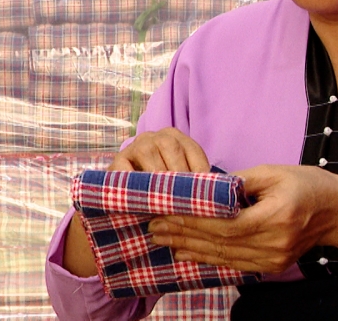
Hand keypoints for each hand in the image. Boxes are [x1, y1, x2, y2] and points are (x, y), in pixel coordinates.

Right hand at [62, 128, 209, 276]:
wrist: (127, 198)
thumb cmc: (161, 192)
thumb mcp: (180, 185)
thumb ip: (197, 185)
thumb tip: (221, 198)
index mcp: (174, 137)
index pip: (193, 150)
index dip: (201, 173)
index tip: (208, 196)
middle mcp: (155, 136)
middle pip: (172, 148)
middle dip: (181, 176)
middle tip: (188, 202)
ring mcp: (135, 146)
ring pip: (149, 154)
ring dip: (159, 179)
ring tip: (167, 201)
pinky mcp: (116, 161)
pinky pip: (126, 169)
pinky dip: (135, 184)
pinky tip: (144, 200)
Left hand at [147, 164, 337, 273]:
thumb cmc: (308, 185)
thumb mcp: (274, 173)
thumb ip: (239, 182)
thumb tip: (204, 189)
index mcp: (275, 217)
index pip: (223, 223)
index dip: (191, 220)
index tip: (165, 212)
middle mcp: (273, 244)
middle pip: (220, 243)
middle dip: (183, 235)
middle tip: (154, 227)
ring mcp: (273, 259)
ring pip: (224, 257)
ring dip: (191, 249)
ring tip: (164, 241)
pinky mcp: (272, 266)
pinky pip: (234, 264)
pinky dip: (210, 258)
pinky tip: (189, 253)